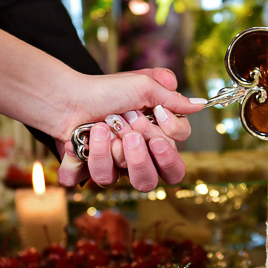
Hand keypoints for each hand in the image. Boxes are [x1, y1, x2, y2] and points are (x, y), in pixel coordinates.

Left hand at [54, 68, 203, 190]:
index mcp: (154, 142)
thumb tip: (200, 105)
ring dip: (113, 152)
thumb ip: (173, 99)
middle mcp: (137, 159)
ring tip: (103, 127)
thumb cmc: (106, 88)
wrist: (68, 95)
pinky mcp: (90, 171)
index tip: (157, 114)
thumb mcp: (144, 86)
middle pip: (154, 180)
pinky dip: (92, 154)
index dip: (169, 141)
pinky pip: (98, 179)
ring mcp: (114, 168)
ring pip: (124, 181)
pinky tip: (84, 139)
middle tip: (131, 133)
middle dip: (142, 157)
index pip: (175, 161)